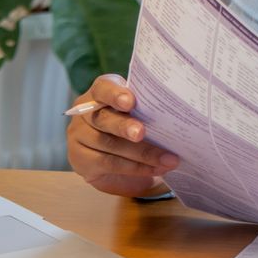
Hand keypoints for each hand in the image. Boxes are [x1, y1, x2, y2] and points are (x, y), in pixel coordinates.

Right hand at [66, 74, 179, 196]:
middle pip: (103, 118)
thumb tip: (178, 113)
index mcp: (100, 93)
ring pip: (109, 144)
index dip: (115, 94)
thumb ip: (148, 108)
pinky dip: (136, 168)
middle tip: (142, 133)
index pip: (103, 88)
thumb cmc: (133, 124)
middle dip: (125, 127)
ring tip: (168, 159)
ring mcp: (79, 136)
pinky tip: (156, 169)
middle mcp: (85, 112)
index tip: (130, 102)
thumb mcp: (139, 112)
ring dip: (142, 153)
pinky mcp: (81, 160)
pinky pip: (110, 163)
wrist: (118, 159)